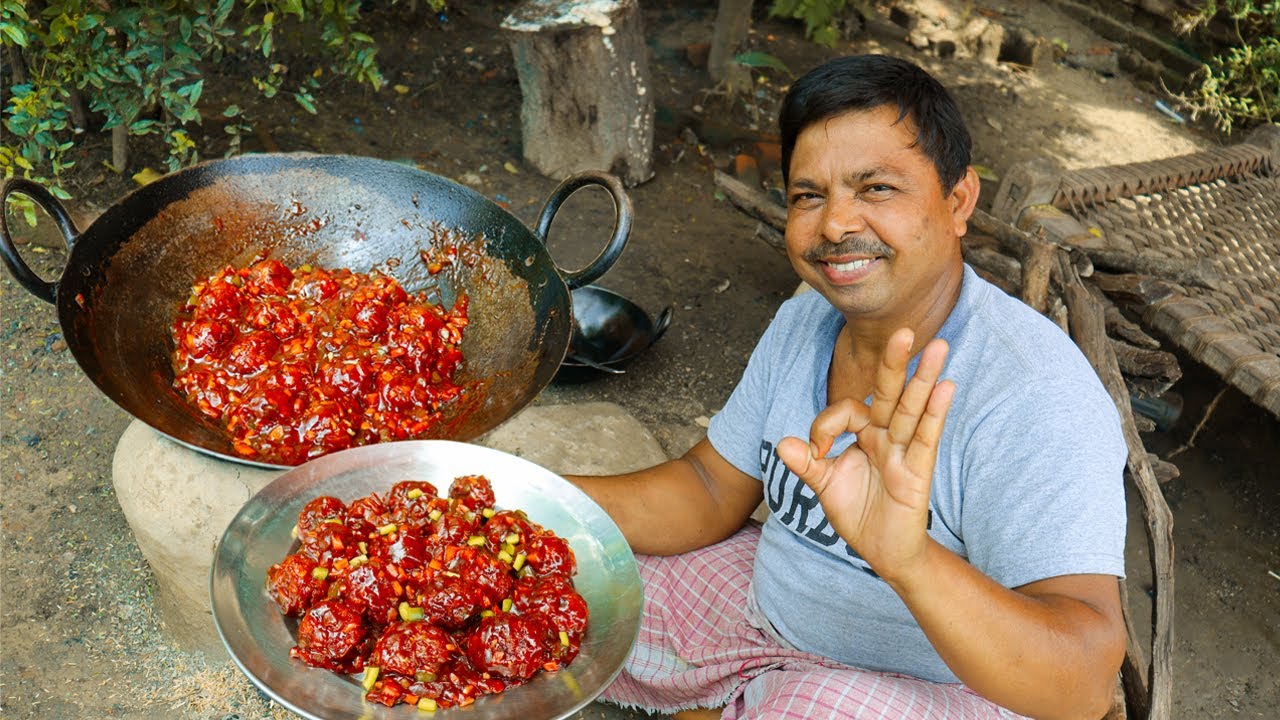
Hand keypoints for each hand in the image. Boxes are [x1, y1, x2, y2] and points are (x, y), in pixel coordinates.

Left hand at [776, 328, 954, 580]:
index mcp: (864, 434)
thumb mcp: (825, 485)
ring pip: (913, 408)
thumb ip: (807, 463)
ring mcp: (904, 451)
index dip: (825, 426)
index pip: (847, 410)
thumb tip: (784, 443)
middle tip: (904, 330)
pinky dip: (936, 413)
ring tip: (938, 346)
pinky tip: (946, 387)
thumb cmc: (858, 512)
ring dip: (924, 377)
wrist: (882, 551)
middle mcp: (886, 436)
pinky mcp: (917, 471)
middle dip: (895, 362)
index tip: (814, 452)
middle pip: (891, 392)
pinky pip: (926, 437)